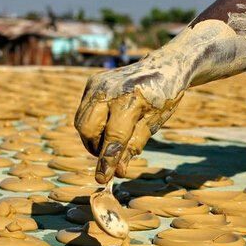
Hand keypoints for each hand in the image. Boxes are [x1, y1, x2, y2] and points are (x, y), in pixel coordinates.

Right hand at [75, 56, 187, 183]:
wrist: (164, 66)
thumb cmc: (162, 98)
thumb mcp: (153, 124)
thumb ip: (133, 146)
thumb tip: (117, 172)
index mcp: (131, 100)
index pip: (113, 137)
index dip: (107, 160)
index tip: (102, 179)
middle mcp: (109, 89)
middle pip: (87, 129)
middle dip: (96, 148)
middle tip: (110, 156)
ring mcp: (97, 84)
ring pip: (81, 121)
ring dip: (93, 138)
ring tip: (111, 139)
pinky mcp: (92, 82)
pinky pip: (84, 111)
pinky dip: (93, 123)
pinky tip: (109, 122)